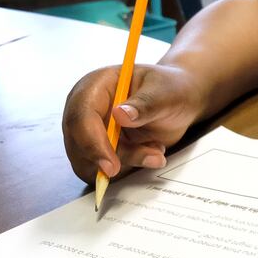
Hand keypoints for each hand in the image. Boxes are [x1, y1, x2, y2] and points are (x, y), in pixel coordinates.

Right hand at [60, 63, 208, 184]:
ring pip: (90, 163)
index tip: (112, 166)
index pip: (80, 117)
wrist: (178, 100)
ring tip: (156, 150)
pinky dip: (128, 168)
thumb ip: (145, 104)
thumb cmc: (170, 89)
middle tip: (148, 158)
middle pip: (78, 145)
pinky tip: (151, 152)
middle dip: (111, 159)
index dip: (92, 143)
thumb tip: (120, 115)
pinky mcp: (99, 149)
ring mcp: (90, 131)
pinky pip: (102, 171)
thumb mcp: (164, 92)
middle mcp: (85, 109)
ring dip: (127, 163)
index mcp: (95, 86)